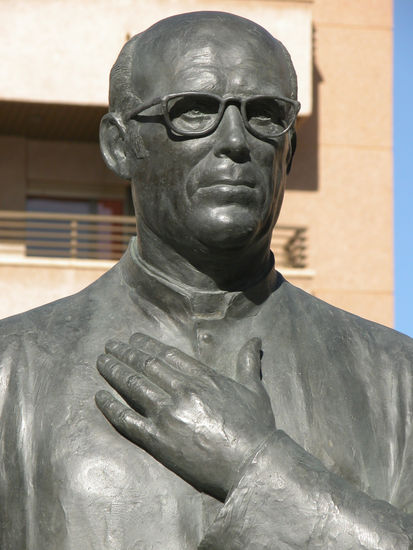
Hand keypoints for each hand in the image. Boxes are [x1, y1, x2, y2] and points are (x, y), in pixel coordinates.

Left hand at [95, 333, 275, 500]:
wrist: (252, 464)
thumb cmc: (256, 427)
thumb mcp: (254, 389)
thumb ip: (248, 362)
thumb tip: (256, 339)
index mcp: (202, 377)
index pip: (166, 354)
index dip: (146, 344)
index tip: (132, 338)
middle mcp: (181, 389)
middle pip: (145, 365)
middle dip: (124, 353)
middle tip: (109, 345)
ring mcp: (167, 414)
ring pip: (133, 386)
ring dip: (114, 371)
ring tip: (101, 362)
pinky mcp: (158, 439)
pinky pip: (127, 419)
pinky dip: (110, 407)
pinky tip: (99, 396)